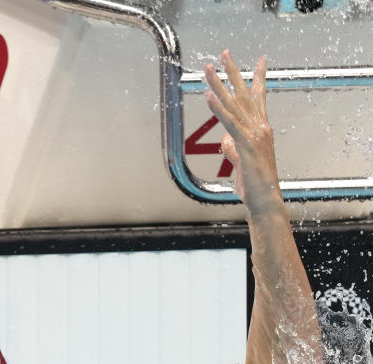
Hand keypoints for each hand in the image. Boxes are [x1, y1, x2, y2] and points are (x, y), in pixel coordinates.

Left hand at [204, 51, 284, 216]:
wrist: (265, 200)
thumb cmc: (254, 184)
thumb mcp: (240, 162)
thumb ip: (233, 148)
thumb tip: (226, 140)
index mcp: (260, 129)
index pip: (258, 97)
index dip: (257, 78)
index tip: (259, 59)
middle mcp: (260, 127)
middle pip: (245, 94)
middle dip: (233, 72)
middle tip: (224, 53)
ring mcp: (254, 135)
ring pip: (234, 105)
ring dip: (219, 85)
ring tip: (208, 69)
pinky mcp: (246, 145)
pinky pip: (230, 123)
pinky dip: (219, 109)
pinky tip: (209, 97)